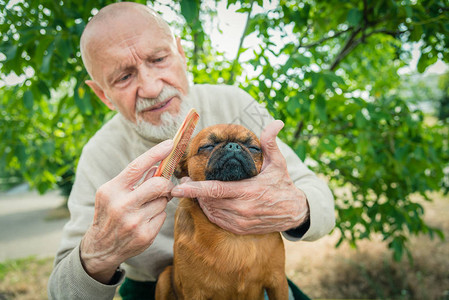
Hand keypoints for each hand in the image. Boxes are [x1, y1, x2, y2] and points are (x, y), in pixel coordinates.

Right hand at [80, 139, 173, 283]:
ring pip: (163, 201)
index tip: (170, 144)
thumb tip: (157, 166)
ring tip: (147, 207)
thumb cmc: (109, 213)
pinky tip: (146, 220)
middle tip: (164, 186)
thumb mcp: (112, 193)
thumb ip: (133, 180)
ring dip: (160, 201)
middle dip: (165, 183)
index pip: (136, 166)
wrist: (100, 248)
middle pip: (158, 184)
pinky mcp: (145, 235)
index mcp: (111, 190)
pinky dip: (158, 215)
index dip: (155, 153)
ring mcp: (134, 222)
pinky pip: (162, 216)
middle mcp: (121, 205)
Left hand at [171, 120, 308, 234]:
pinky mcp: (239, 229)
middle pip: (208, 202)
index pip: (215, 190)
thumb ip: (271, 143)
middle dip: (193, 192)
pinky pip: (217, 221)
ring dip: (199, 202)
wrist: (294, 212)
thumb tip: (277, 122)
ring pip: (210, 212)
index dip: (195, 189)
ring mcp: (240, 222)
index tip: (179, 186)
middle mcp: (242, 209)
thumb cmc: (282, 184)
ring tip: (193, 189)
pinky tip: (206, 202)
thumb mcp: (278, 162)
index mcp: (248, 192)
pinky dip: (209, 211)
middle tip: (185, 180)